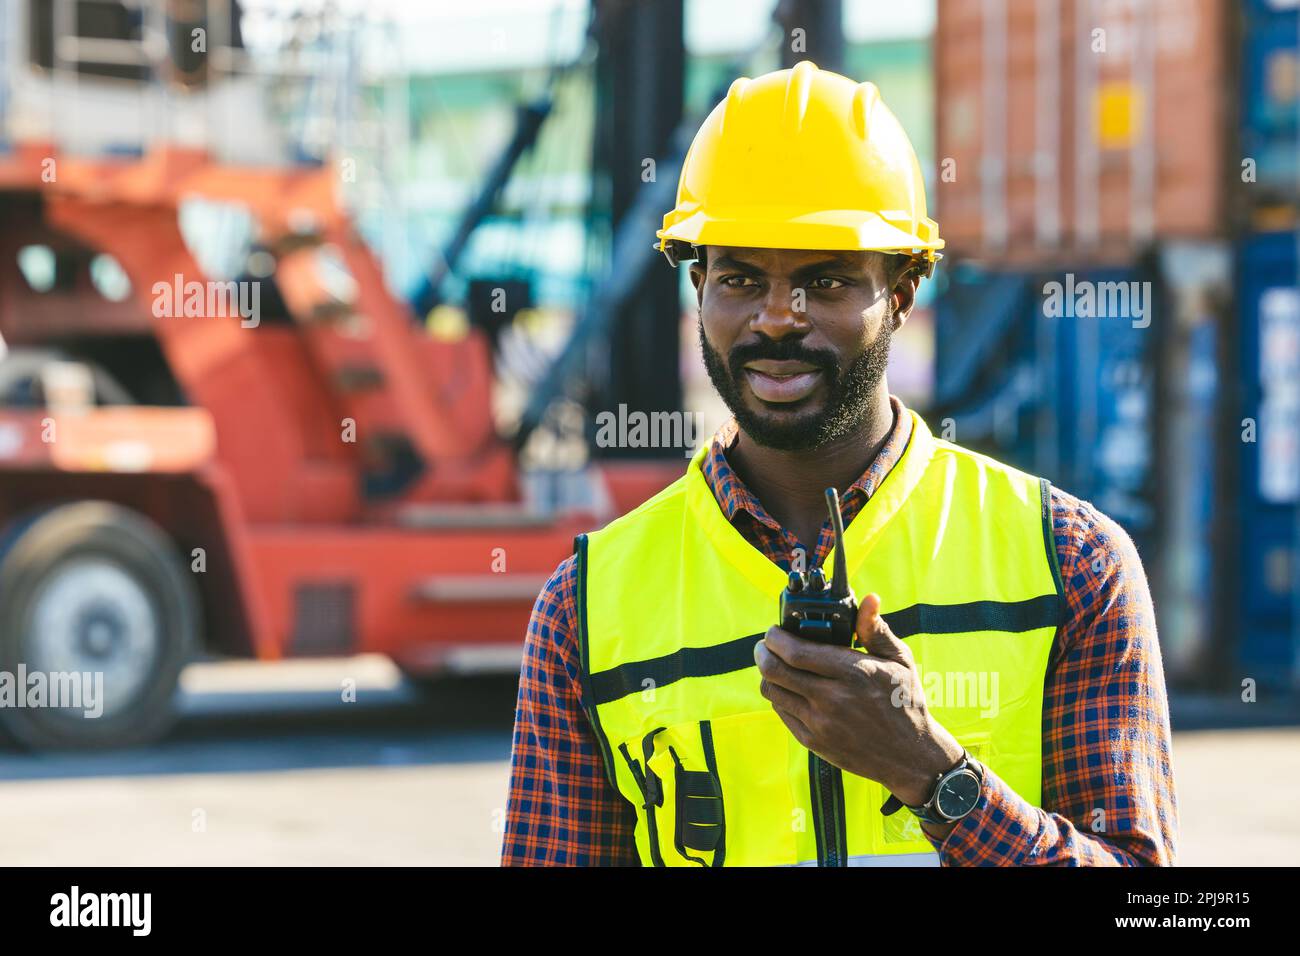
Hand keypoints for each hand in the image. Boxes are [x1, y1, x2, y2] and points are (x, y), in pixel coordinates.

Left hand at [754, 592, 963, 805]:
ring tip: (773, 665)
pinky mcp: (813, 742)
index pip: (796, 651)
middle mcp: (832, 699)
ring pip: (772, 692)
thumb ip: (877, 630)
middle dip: (762, 652)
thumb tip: (869, 599)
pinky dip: (778, 696)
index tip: (774, 630)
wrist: (910, 756)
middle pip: (774, 670)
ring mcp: (820, 723)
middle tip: (764, 645)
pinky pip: (781, 712)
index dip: (775, 637)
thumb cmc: (906, 702)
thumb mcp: (899, 661)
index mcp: (853, 673)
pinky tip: (788, 688)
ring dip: (766, 674)